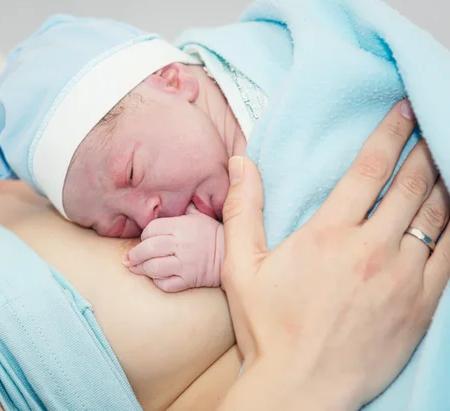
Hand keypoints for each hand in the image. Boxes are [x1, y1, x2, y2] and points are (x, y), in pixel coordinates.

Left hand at [124, 212, 223, 291]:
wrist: (232, 254)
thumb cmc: (213, 233)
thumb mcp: (199, 215)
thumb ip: (183, 209)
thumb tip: (169, 198)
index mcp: (180, 226)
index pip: (151, 230)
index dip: (144, 236)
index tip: (143, 240)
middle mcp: (180, 244)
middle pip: (148, 249)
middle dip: (134, 255)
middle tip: (128, 259)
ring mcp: (184, 263)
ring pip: (154, 268)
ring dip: (141, 269)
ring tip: (134, 269)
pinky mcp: (189, 279)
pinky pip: (166, 284)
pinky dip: (158, 282)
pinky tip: (155, 278)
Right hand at [221, 100, 449, 408]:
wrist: (302, 388)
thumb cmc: (268, 327)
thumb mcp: (241, 268)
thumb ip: (243, 209)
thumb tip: (241, 161)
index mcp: (327, 235)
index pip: (369, 169)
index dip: (390, 133)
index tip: (404, 110)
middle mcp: (371, 249)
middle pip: (411, 185)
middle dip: (423, 148)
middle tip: (431, 125)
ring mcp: (402, 277)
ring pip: (436, 215)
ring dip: (443, 181)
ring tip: (445, 159)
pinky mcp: (421, 304)